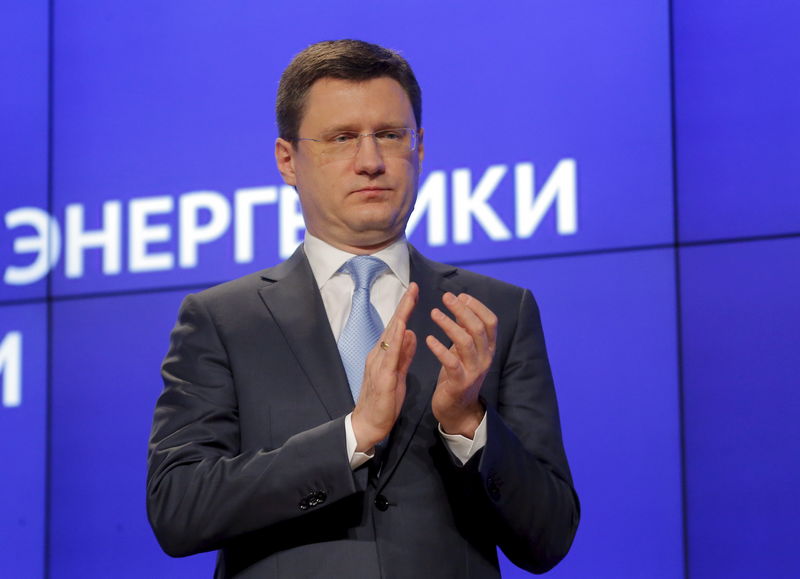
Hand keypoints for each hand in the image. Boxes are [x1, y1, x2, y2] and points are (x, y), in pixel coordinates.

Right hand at [351, 283, 417, 450]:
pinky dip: (395, 339)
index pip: (396, 328)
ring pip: (390, 335)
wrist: (368, 425)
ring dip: (400, 316)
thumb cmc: (384, 402)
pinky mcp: (381, 377)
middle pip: (392, 326)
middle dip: (404, 306)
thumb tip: (411, 333)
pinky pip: (389, 355)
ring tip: (410, 299)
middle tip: (414, 286)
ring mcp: (378, 364)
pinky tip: (402, 326)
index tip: (415, 292)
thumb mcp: (398, 374)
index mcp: (384, 355)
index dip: (405, 309)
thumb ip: (404, 354)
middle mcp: (378, 355)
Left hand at [427, 292, 496, 437]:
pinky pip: (451, 362)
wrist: (458, 409)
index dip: (477, 306)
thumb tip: (460, 304)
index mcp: (488, 348)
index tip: (461, 295)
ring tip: (434, 313)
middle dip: (462, 310)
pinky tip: (428, 338)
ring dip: (449, 324)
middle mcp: (485, 358)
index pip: (491, 322)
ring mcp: (474, 371)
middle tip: (446, 297)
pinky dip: (439, 348)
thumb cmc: (458, 375)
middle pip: (478, 328)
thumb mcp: (464, 351)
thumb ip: (465, 330)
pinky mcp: (459, 382)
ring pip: (465, 342)